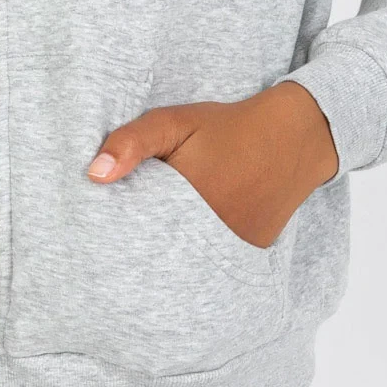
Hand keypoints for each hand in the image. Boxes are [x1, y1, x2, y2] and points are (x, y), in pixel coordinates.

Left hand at [86, 81, 338, 248]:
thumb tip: (93, 175)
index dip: (114, 233)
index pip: (133, 232)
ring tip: (147, 249)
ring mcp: (230, 246)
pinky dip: (195, 258)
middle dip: (138, 249)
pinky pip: (211, 264)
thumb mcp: (174, 122)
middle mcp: (207, 231)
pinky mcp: (247, 253)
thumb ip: (132, 143)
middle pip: (158, 253)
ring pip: (184, 262)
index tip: (96, 234)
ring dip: (166, 255)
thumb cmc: (226, 127)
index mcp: (182, 200)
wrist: (293, 136)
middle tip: (114, 248)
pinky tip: (182, 246)